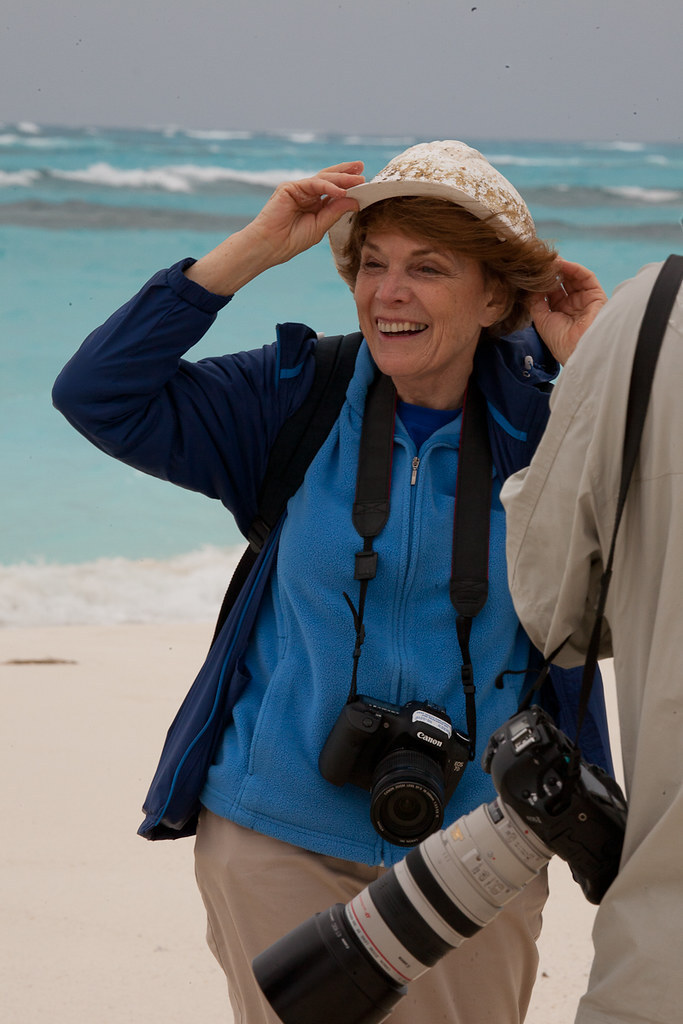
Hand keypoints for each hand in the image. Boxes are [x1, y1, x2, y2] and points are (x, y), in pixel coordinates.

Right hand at [247, 162, 364, 265]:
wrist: (270, 246)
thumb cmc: (291, 240)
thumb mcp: (321, 226)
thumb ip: (335, 211)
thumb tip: (355, 200)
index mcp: (314, 204)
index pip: (333, 190)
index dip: (348, 184)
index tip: (364, 182)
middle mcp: (306, 194)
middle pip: (329, 179)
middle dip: (346, 173)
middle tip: (362, 168)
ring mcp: (298, 189)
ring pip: (323, 179)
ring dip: (342, 178)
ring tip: (358, 179)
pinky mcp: (290, 187)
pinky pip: (314, 184)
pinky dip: (328, 186)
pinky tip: (341, 191)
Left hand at [530, 259, 607, 364]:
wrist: (579, 349)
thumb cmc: (559, 340)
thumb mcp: (541, 319)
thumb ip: (535, 301)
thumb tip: (529, 285)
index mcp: (559, 314)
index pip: (549, 292)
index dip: (541, 282)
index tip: (530, 272)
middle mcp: (572, 306)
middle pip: (561, 283)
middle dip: (551, 272)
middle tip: (540, 262)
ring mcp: (584, 300)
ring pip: (573, 278)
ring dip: (562, 268)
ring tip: (549, 260)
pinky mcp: (596, 295)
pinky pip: (586, 277)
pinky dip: (574, 269)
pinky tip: (562, 264)